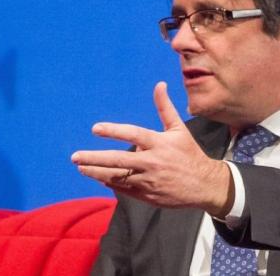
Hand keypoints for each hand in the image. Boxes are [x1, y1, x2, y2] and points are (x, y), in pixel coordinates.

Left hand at [71, 82, 233, 216]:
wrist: (205, 185)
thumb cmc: (189, 153)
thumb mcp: (179, 129)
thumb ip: (165, 107)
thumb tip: (159, 84)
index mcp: (159, 143)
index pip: (133, 134)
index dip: (113, 131)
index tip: (95, 128)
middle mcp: (152, 163)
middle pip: (118, 161)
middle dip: (94, 159)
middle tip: (75, 157)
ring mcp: (148, 181)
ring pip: (117, 177)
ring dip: (97, 172)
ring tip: (81, 167)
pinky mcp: (148, 195)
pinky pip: (124, 189)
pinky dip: (110, 183)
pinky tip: (98, 177)